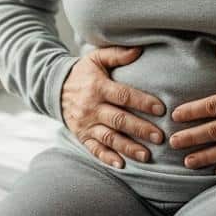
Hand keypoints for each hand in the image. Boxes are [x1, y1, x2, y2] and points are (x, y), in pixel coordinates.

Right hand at [60, 45, 166, 168]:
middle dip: (140, 129)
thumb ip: (117, 54)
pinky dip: (107, 158)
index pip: (123, 96)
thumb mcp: (96, 58)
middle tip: (160, 137)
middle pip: (119, 120)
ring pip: (109, 137)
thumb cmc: (83, 73)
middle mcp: (91, 107)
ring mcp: (86, 124)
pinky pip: (94, 149)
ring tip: (147, 155)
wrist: (55, 88)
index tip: (161, 109)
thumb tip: (140, 50)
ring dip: (128, 147)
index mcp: (98, 87)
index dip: (142, 102)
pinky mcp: (82, 136)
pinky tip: (122, 165)